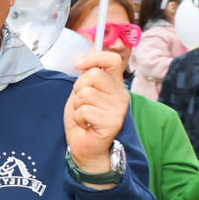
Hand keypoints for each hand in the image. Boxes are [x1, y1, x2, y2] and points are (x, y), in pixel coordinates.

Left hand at [64, 50, 131, 171]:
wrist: (86, 148)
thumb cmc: (84, 120)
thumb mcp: (83, 92)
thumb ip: (88, 74)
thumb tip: (90, 51)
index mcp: (115, 85)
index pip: (112, 60)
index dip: (94, 57)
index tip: (79, 65)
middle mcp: (121, 94)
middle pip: (93, 75)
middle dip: (78, 88)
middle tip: (82, 103)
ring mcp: (118, 108)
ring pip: (86, 93)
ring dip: (77, 105)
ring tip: (84, 116)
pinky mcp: (113, 121)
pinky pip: (84, 110)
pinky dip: (78, 118)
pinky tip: (86, 125)